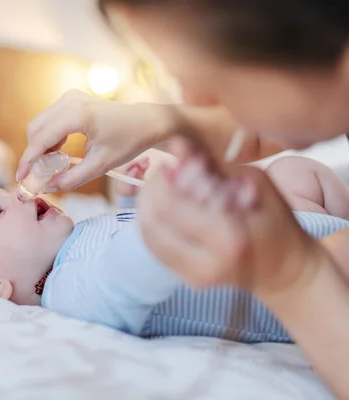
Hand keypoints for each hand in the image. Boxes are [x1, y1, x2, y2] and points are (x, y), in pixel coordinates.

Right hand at [16, 90, 176, 190]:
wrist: (144, 121)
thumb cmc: (127, 141)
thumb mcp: (101, 165)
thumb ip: (72, 178)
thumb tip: (47, 187)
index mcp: (78, 115)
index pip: (42, 138)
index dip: (29, 160)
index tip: (21, 178)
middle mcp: (70, 101)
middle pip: (35, 129)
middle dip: (33, 153)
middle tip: (37, 175)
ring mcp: (69, 97)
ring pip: (39, 124)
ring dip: (40, 146)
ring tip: (50, 166)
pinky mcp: (70, 99)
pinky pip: (49, 120)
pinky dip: (48, 137)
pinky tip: (58, 153)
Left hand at [136, 139, 320, 294]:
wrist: (285, 271)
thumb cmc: (276, 222)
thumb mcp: (256, 183)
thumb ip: (213, 165)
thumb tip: (177, 146)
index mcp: (229, 237)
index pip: (170, 203)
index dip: (163, 178)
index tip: (172, 163)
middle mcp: (206, 262)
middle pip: (152, 218)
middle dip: (152, 189)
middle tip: (164, 174)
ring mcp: (193, 276)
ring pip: (147, 233)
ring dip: (147, 205)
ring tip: (164, 189)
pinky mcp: (186, 280)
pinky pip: (154, 246)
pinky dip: (153, 222)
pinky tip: (165, 208)